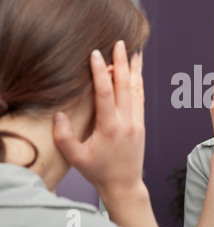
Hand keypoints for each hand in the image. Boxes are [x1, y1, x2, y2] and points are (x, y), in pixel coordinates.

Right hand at [53, 41, 145, 197]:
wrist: (125, 184)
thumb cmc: (98, 171)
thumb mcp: (76, 157)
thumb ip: (64, 136)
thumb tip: (59, 114)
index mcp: (110, 127)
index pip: (105, 92)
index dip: (100, 71)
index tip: (96, 53)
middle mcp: (127, 121)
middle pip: (125, 86)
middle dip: (122, 62)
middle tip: (121, 42)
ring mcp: (137, 122)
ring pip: (137, 90)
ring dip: (135, 70)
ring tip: (134, 52)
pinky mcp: (141, 124)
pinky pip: (140, 99)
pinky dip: (139, 84)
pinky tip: (137, 74)